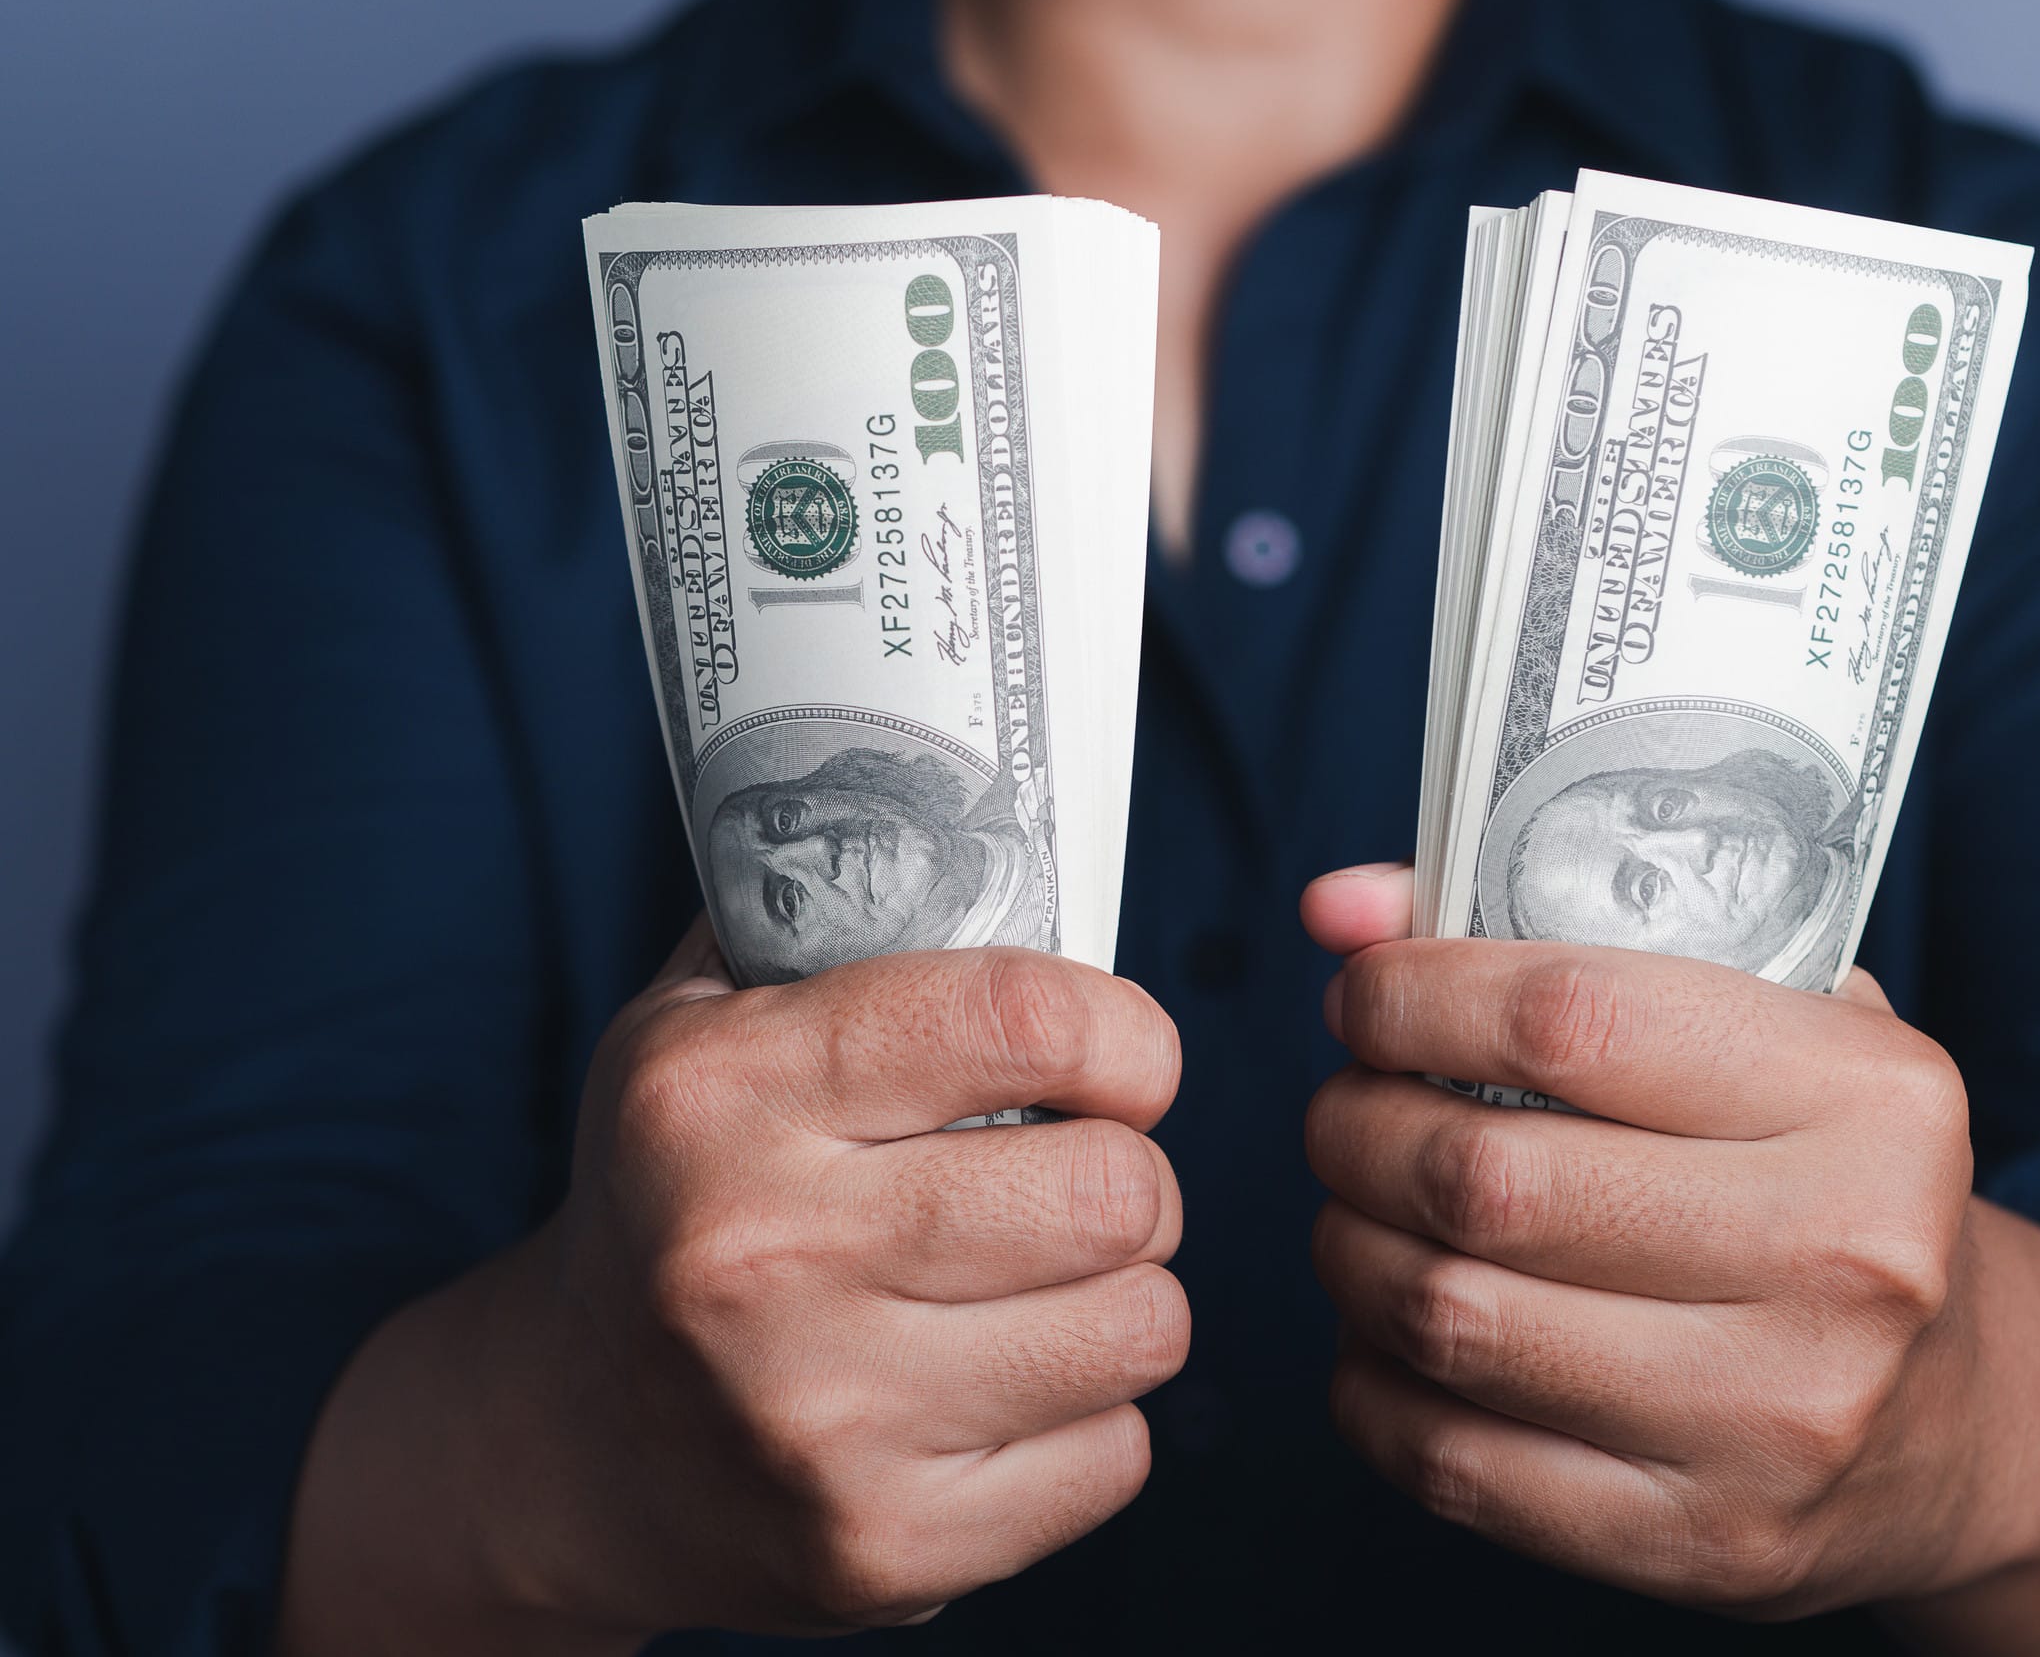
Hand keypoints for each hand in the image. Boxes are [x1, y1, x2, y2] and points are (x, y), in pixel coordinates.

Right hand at [279, 920, 1187, 1653]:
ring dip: (1122, 1296)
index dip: (1124, 1033)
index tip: (1124, 1056)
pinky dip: (1091, 1419)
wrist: (566, 1440)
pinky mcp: (881, 1547)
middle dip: (1129, 1174)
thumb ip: (840, 917)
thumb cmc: (680, 1192)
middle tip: (1078, 1179)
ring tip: (1043, 1282)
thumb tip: (1013, 824)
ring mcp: (820, 1422)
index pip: (1022, 1019)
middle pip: (1115, 1191)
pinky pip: (1117, 1456)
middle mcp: (759, 1257)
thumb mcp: (701, 1022)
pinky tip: (1003, 1388)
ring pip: (1142, 1326)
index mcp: (718, 1093)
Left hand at [1300, 865, 2039, 1655]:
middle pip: (1485, 1179)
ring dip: (1351, 1250)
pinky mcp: (1705, 1540)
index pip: (1567, 1019)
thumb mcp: (1754, 1029)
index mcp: (1866, 1099)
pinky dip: (1373, 1384)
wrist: (1951, 1420)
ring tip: (1359, 1213)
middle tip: (1344, 1110)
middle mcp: (1841, 1258)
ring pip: (1450, 1319)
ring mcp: (1776, 1418)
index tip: (1363, 994)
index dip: (1414, 995)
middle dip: (1358, 1127)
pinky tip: (1386, 1336)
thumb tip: (1340, 905)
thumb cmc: (1820, 1182)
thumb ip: (1549, 941)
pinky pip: (1453, 1460)